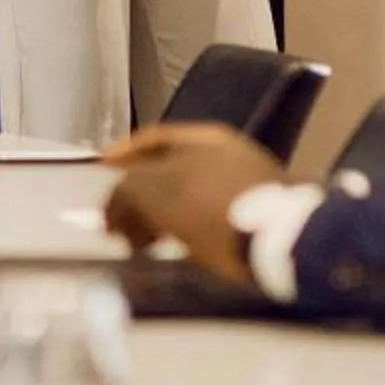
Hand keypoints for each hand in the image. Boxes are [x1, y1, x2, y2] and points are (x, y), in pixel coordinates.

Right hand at [100, 121, 280, 282]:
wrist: (281, 240)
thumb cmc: (214, 210)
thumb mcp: (158, 194)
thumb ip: (128, 189)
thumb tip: (116, 200)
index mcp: (203, 138)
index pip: (151, 138)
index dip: (122, 154)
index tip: (103, 171)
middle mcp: (227, 152)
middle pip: (169, 167)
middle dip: (139, 193)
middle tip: (117, 220)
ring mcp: (246, 179)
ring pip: (189, 192)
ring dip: (160, 214)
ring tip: (141, 241)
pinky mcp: (259, 211)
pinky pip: (209, 213)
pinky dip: (186, 226)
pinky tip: (178, 246)